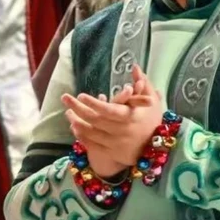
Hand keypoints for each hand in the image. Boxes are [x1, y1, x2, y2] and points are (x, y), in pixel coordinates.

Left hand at [63, 65, 165, 179]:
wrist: (155, 148)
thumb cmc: (152, 120)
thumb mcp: (152, 101)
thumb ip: (143, 83)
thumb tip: (134, 66)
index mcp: (131, 117)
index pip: (109, 110)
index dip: (94, 103)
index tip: (81, 95)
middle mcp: (121, 132)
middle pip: (95, 120)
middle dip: (78, 108)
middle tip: (65, 98)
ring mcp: (115, 144)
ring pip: (91, 133)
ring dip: (76, 122)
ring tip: (67, 112)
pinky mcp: (111, 153)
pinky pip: (92, 145)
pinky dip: (82, 136)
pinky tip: (74, 127)